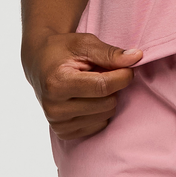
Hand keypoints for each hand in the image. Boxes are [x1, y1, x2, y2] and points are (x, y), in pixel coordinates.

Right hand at [23, 32, 142, 140]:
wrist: (39, 63)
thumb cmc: (63, 50)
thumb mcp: (84, 43)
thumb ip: (110, 53)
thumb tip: (136, 58)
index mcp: (57, 83)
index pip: (103, 86)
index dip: (123, 76)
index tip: (129, 67)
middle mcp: (54, 108)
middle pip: (106, 103)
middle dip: (113, 86)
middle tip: (103, 73)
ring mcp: (58, 123)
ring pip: (105, 115)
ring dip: (107, 98)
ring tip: (93, 83)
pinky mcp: (64, 132)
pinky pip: (99, 125)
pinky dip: (100, 110)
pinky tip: (88, 97)